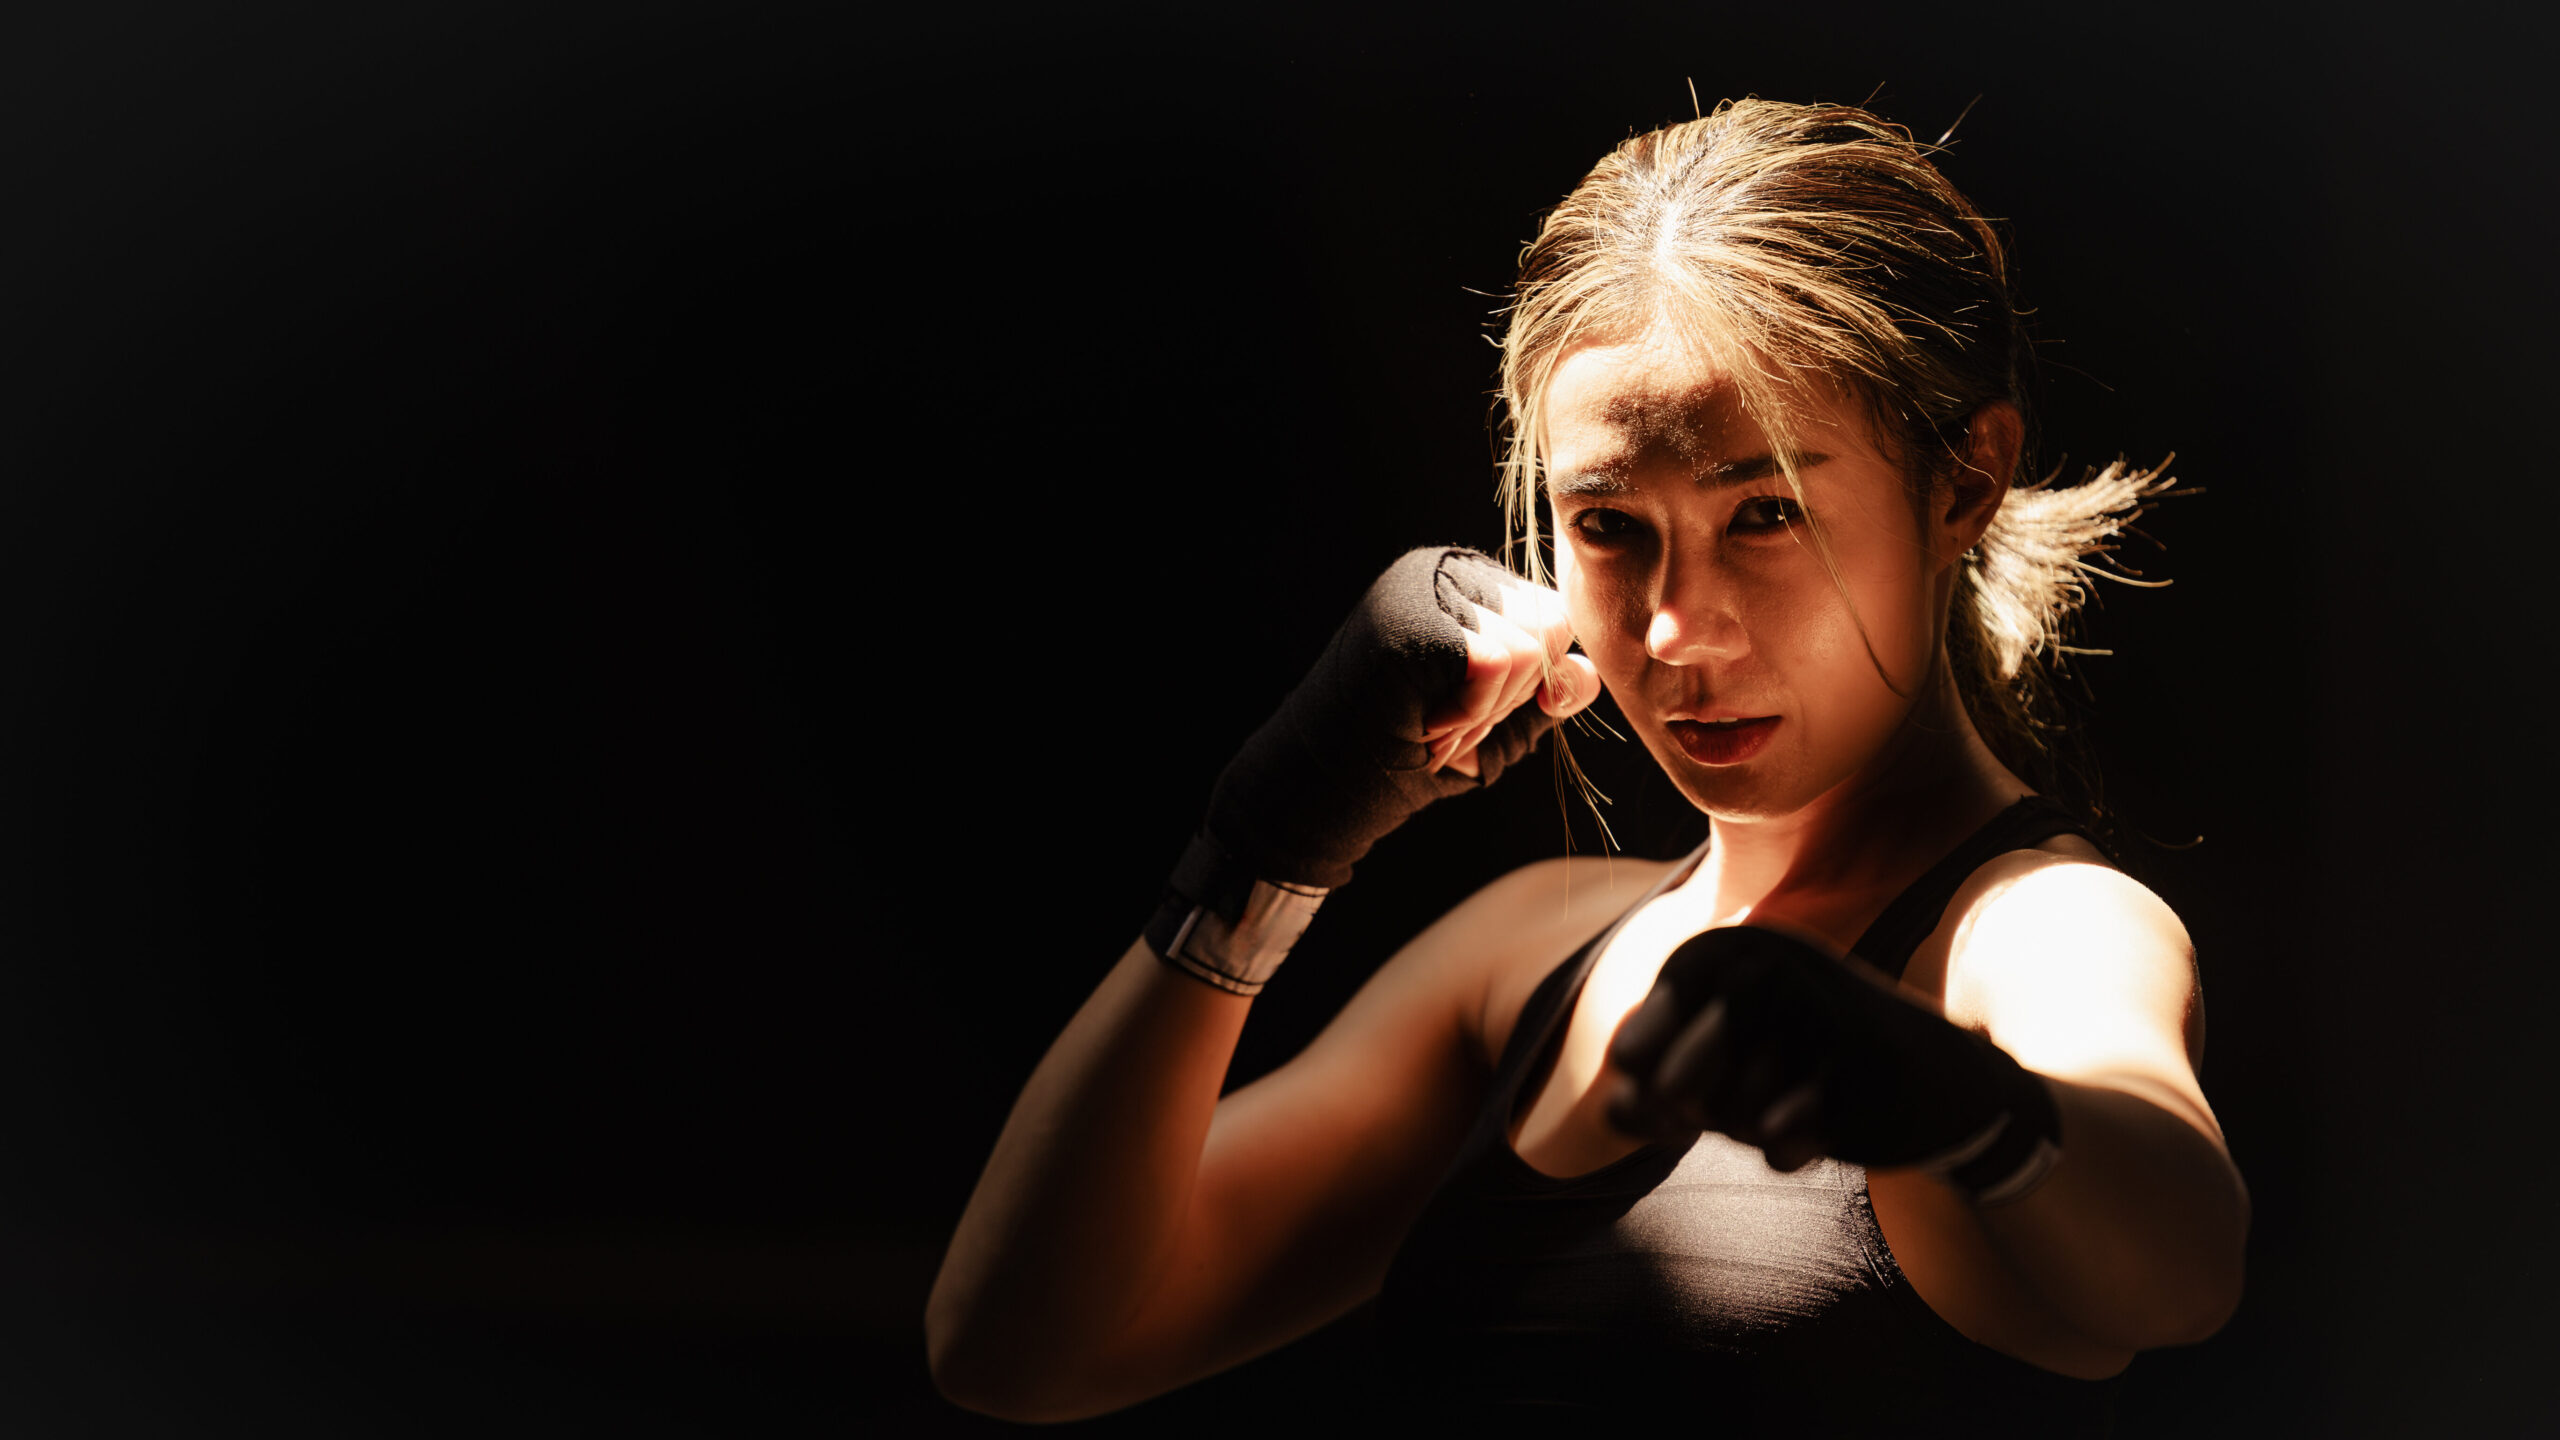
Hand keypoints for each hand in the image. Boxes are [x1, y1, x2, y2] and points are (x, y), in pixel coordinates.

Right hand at [1205, 548, 1599, 889]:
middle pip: (1549, 626)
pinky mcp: (1411, 617)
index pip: (1552, 617)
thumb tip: (1589, 672)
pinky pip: (1498, 661)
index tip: (1472, 717)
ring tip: (1434, 726)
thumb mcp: (1496, 724)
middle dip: (1512, 699)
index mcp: (1466, 585)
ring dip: (1487, 712)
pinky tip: (1425, 724)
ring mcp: (1423, 586)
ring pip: (1528, 647)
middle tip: (1448, 725)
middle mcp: (1444, 570)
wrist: (1325, 789)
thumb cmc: (1403, 755)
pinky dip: (1473, 712)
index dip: (1531, 684)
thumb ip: (1545, 694)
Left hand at [1604, 926, 2061, 1195]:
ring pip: (1728, 1115)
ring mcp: (1812, 1003)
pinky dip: (1785, 1149)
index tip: (1672, 1107)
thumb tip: (1615, 1110)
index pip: (1632, 1050)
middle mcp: (1764, 963)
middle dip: (1696, 1119)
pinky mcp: (1855, 1056)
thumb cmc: (1803, 1074)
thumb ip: (1650, 1093)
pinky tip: (1807, 1133)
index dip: (1645, 1099)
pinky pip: (1778, 1139)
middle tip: (1727, 1115)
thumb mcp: (1719, 1079)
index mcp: (1722, 951)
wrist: (1938, 1085)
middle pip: (1674, 1087)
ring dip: (1746, 1131)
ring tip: (1780, 1109)